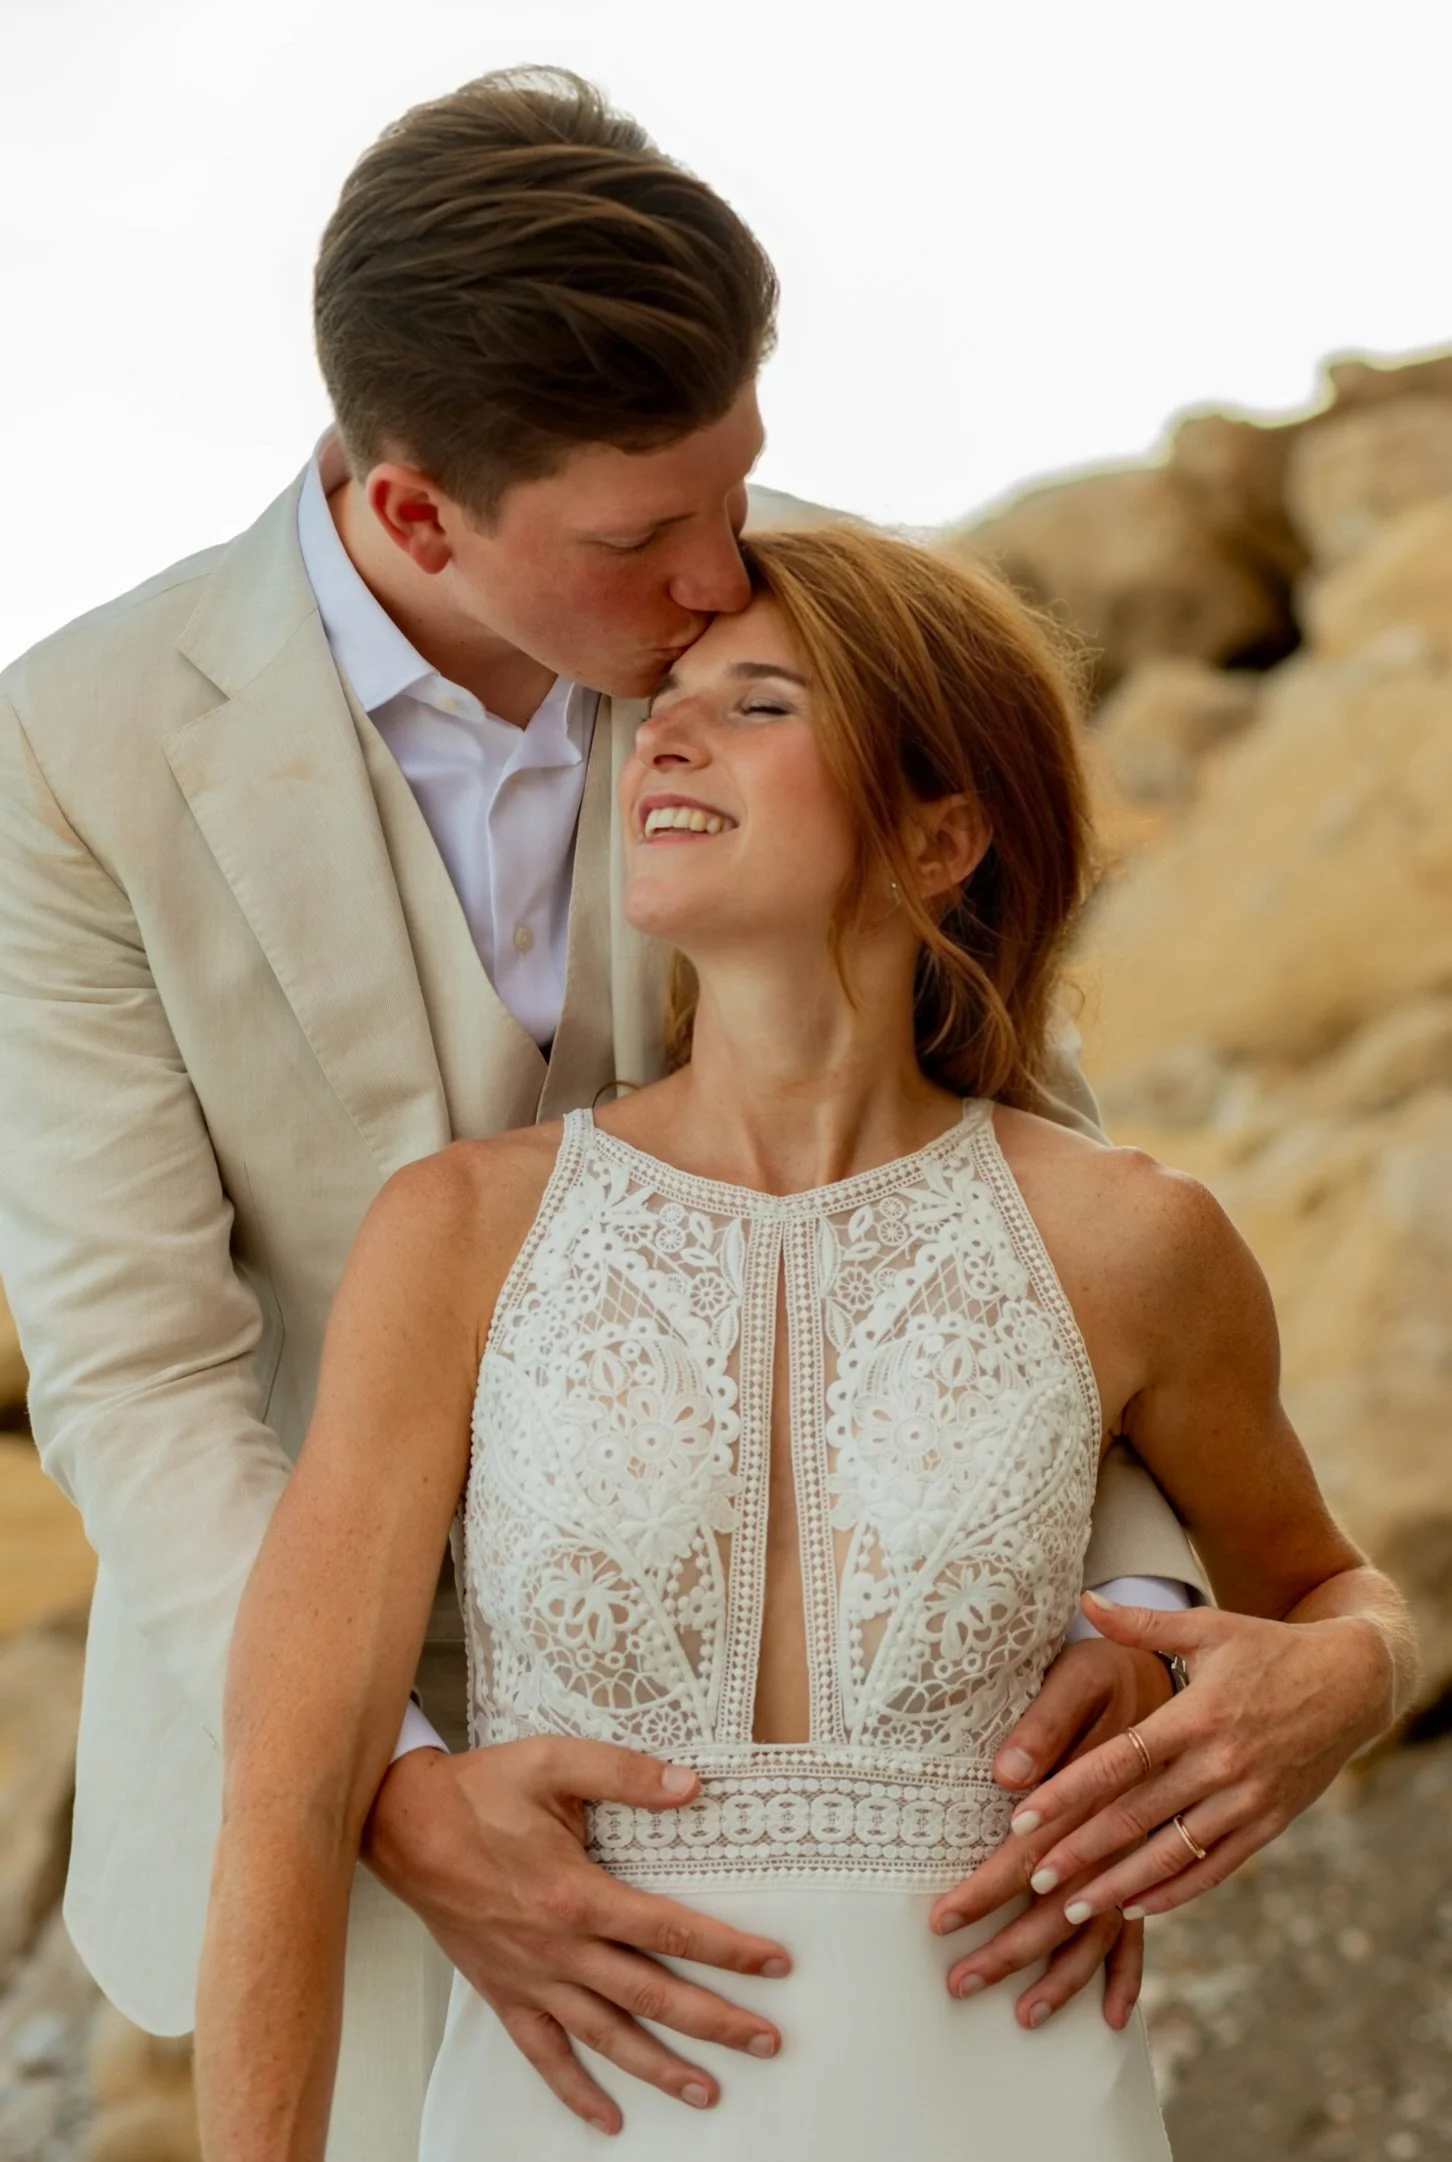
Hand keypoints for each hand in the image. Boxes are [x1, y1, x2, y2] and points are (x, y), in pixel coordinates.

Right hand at [363, 1739, 789, 2134]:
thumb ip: (625, 1774)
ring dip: (659, 2069)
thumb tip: (690, 1785)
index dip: (728, 1949)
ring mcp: (530, 1978)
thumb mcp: (554, 1763)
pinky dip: (574, 2092)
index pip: (670, 1929)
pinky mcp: (503, 1993)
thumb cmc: (481, 1791)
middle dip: (715, 2022)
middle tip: (767, 2041)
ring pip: (606, 2036)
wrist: (405, 1824)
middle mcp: (559, 1949)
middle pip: (651, 1996)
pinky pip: (543, 2054)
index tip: (774, 1963)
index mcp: (577, 1895)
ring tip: (708, 2092)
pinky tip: (607, 2119)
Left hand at [967, 1593, 1393, 1936]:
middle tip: (1033, 1879)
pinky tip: (1137, 1908)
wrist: (1354, 1682)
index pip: (1120, 1762)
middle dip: (1082, 1852)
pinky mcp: (1271, 1824)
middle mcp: (1222, 1764)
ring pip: (1174, 1854)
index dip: (1070, 1792)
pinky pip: (1216, 1868)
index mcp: (1198, 1715)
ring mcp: (1249, 1800)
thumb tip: (1085, 1600)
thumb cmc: (1269, 1649)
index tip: (1025, 1817)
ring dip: (1121, 1885)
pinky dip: (1175, 1892)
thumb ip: (1143, 1623)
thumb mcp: (1209, 1628)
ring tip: (1074, 1911)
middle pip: (1139, 1817)